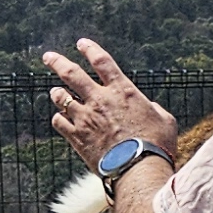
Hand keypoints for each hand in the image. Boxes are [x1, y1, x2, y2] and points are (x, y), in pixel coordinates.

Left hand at [42, 38, 179, 168]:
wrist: (138, 169)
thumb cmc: (156, 145)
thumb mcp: (165, 120)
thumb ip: (153, 108)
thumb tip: (149, 107)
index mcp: (122, 91)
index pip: (102, 62)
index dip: (90, 49)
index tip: (82, 44)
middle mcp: (100, 100)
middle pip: (72, 74)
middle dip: (58, 62)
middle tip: (48, 57)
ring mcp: (85, 118)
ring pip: (61, 97)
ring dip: (57, 93)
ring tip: (55, 91)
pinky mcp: (77, 137)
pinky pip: (59, 123)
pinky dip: (59, 119)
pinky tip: (61, 120)